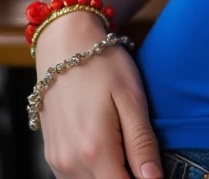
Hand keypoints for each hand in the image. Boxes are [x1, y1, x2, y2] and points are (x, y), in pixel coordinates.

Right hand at [35, 13, 162, 178]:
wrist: (64, 44)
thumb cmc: (103, 64)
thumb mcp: (132, 98)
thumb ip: (142, 144)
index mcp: (95, 151)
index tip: (156, 170)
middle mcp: (71, 164)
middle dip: (129, 176)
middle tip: (145, 157)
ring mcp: (57, 161)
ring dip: (111, 175)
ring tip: (128, 149)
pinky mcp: (52, 155)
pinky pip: (75, 177)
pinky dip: (95, 172)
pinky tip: (109, 148)